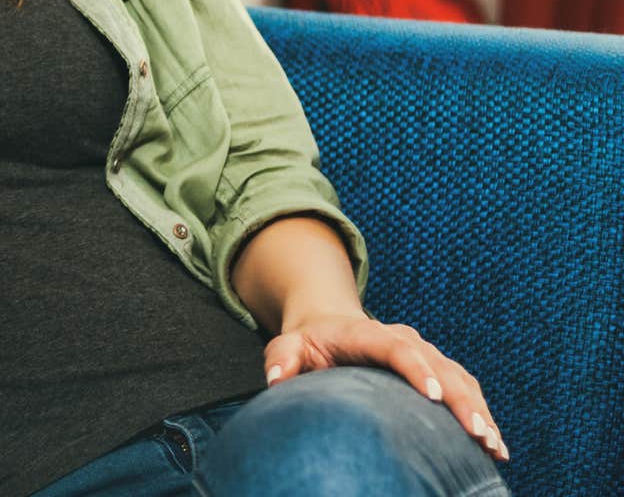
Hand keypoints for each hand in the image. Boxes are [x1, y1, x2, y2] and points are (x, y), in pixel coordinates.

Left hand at [264, 313, 509, 462]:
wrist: (329, 324)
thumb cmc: (308, 341)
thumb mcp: (286, 344)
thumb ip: (281, 359)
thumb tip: (275, 379)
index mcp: (370, 334)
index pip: (398, 348)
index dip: (417, 369)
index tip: (434, 394)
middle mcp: (406, 340)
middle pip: (442, 367)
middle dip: (462, 400)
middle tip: (477, 433)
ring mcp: (426, 354)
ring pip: (462, 380)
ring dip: (480, 412)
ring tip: (494, 447)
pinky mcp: (439, 369)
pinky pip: (466, 390)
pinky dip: (482, 414)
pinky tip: (494, 446)